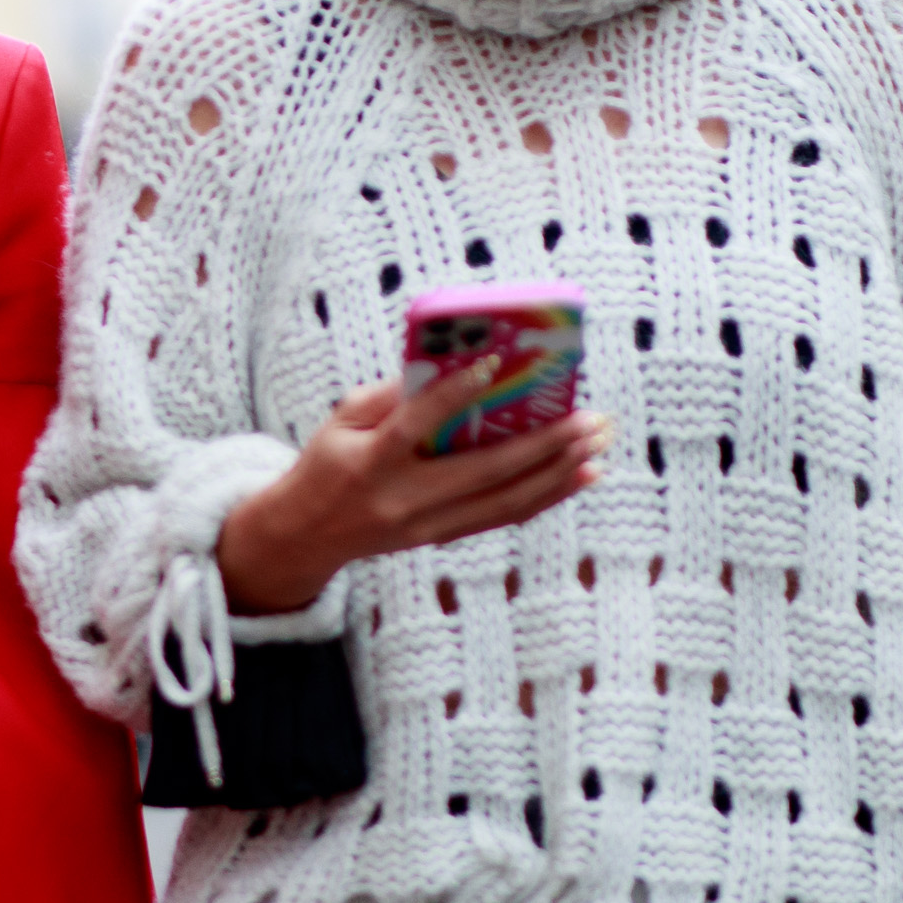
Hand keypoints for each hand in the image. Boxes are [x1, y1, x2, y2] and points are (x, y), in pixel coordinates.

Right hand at [217, 363, 612, 613]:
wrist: (306, 535)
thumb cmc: (328, 462)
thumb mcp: (342, 421)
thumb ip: (390, 396)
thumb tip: (450, 368)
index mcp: (371, 462)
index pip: (415, 425)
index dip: (453, 395)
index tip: (493, 365)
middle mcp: (403, 499)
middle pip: (483, 472)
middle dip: (542, 445)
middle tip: (587, 420)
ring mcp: (426, 525)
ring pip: (504, 502)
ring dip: (557, 473)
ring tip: (596, 446)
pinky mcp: (441, 537)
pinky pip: (502, 517)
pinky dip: (545, 496)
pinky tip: (579, 477)